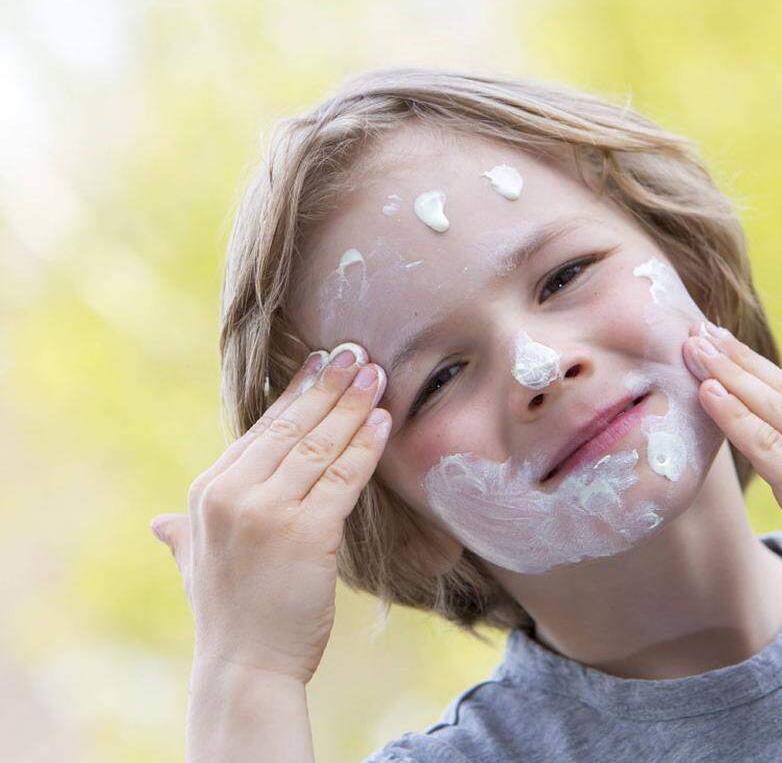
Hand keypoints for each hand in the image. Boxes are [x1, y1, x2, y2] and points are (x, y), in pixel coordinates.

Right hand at [149, 344, 390, 684]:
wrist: (245, 667)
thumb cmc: (229, 616)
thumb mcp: (195, 566)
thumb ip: (182, 536)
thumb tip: (159, 524)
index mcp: (207, 492)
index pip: (262, 429)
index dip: (297, 393)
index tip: (322, 361)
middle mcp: (232, 493)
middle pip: (293, 427)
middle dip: (330, 387)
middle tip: (359, 353)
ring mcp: (268, 511)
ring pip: (320, 445)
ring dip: (353, 406)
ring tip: (378, 376)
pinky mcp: (306, 531)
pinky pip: (343, 477)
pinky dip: (366, 447)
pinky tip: (383, 422)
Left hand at [681, 321, 781, 648]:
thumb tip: (770, 446)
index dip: (755, 366)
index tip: (720, 342)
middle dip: (734, 358)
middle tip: (696, 328)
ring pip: (770, 408)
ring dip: (724, 374)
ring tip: (691, 346)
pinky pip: (763, 444)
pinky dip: (731, 415)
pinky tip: (705, 392)